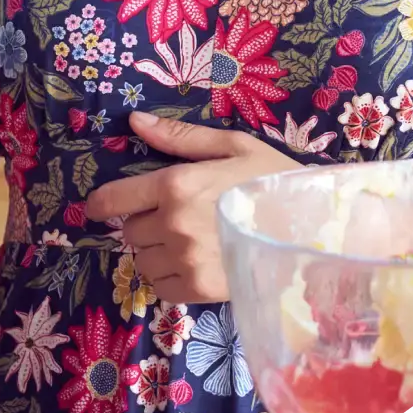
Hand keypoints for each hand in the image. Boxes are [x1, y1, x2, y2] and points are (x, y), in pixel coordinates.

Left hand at [84, 112, 299, 304]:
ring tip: (185, 242)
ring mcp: (186, 259)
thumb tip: (135, 121)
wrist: (315, 229)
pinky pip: (161, 286)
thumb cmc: (273, 180)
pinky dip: (168, 277)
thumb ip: (179, 137)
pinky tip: (192, 264)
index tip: (98, 207)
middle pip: (131, 230)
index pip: (116, 198)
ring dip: (155, 251)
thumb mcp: (231, 146)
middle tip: (173, 217)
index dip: (101, 203)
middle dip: (144, 222)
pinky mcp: (200, 290)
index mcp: (176, 184)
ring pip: (142, 260)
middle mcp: (173, 223)